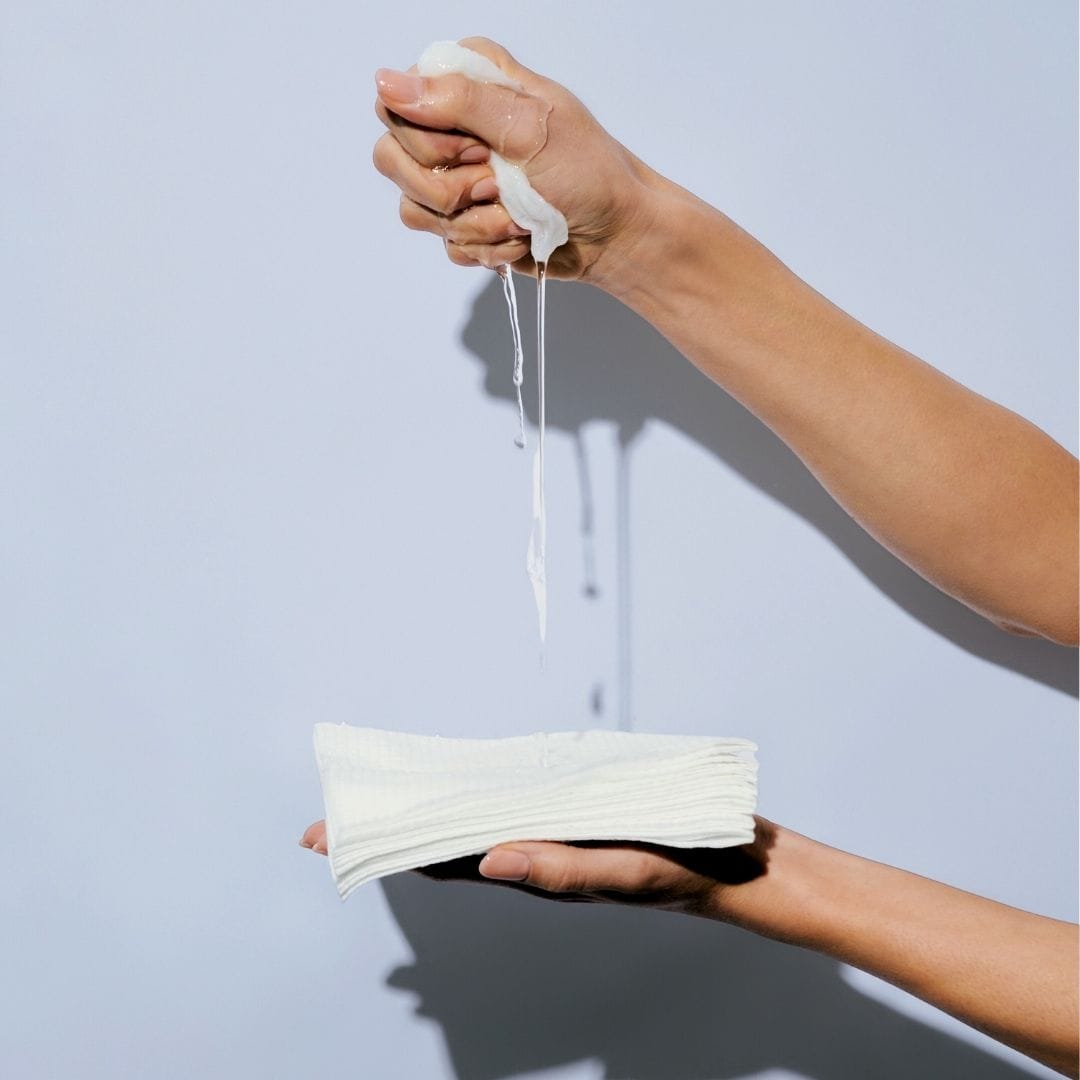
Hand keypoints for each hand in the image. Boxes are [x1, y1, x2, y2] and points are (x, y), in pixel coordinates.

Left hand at [298, 818, 773, 919]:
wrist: (743, 864)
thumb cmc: (688, 873)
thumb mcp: (626, 874)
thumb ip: (561, 871)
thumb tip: (487, 861)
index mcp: (538, 869)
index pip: (443, 860)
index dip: (386, 849)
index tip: (327, 840)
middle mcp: (538, 850)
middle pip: (450, 837)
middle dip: (393, 826)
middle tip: (336, 814)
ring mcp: (557, 830)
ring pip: (480, 816)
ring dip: (433, 805)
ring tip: (390, 791)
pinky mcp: (580, 808)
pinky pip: (519, 796)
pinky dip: (484, 786)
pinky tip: (473, 773)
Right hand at [373, 37, 661, 280]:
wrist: (614, 234)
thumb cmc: (586, 172)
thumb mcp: (528, 126)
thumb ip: (458, 101)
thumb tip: (386, 82)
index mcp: (466, 83)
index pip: (396, 103)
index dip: (427, 140)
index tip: (477, 151)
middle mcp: (452, 127)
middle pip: (392, 160)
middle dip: (449, 189)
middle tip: (497, 185)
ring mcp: (455, 178)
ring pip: (416, 210)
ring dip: (476, 223)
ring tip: (518, 215)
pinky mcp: (464, 222)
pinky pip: (445, 243)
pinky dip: (487, 245)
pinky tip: (519, 235)